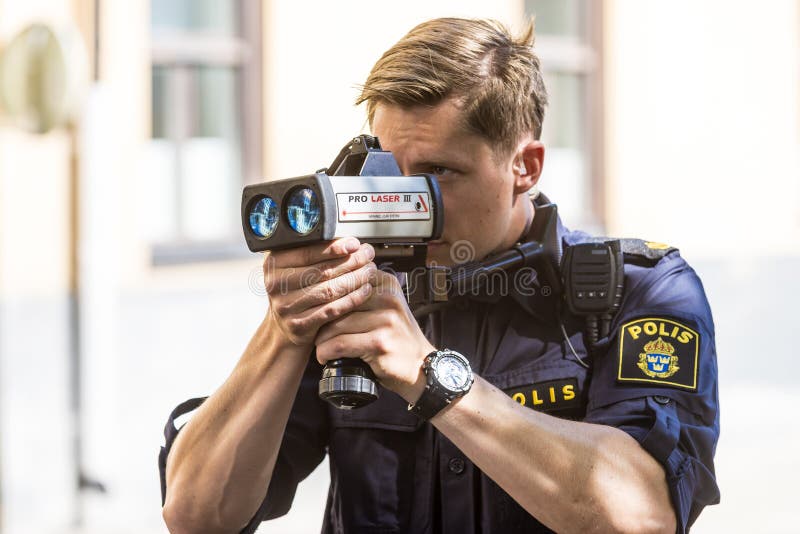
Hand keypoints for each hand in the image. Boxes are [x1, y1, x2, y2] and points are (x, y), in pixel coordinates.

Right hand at [263, 237, 376, 347]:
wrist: (287, 325)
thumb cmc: (297, 290)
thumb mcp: (297, 268)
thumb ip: (315, 253)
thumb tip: (349, 243)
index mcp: (274, 263)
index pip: (308, 252)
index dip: (335, 247)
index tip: (354, 244)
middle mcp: (276, 284)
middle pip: (322, 270)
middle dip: (350, 261)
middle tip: (368, 256)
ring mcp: (286, 306)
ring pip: (329, 290)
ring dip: (355, 279)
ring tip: (369, 271)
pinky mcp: (299, 324)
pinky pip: (332, 309)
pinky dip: (352, 299)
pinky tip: (364, 291)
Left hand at [314, 269, 434, 402]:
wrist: (420, 365)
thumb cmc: (396, 337)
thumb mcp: (386, 306)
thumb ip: (362, 292)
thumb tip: (322, 286)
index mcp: (386, 283)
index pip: (345, 281)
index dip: (326, 297)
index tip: (315, 310)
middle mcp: (388, 298)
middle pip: (337, 303)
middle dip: (320, 320)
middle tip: (314, 331)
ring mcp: (386, 320)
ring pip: (335, 325)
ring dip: (321, 339)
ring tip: (319, 346)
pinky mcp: (380, 343)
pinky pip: (340, 344)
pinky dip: (326, 352)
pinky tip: (325, 357)